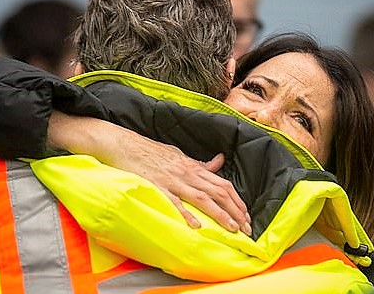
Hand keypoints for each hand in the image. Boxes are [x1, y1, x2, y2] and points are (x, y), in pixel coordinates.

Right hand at [123, 141, 251, 235]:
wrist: (127, 146)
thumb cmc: (152, 152)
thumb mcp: (180, 155)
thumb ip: (200, 163)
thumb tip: (220, 161)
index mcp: (194, 167)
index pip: (224, 184)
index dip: (238, 201)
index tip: (246, 216)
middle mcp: (188, 174)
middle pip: (219, 193)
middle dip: (235, 211)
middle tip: (247, 228)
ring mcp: (174, 181)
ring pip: (203, 198)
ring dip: (220, 214)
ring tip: (232, 229)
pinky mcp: (158, 187)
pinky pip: (175, 202)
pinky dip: (187, 214)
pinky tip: (197, 226)